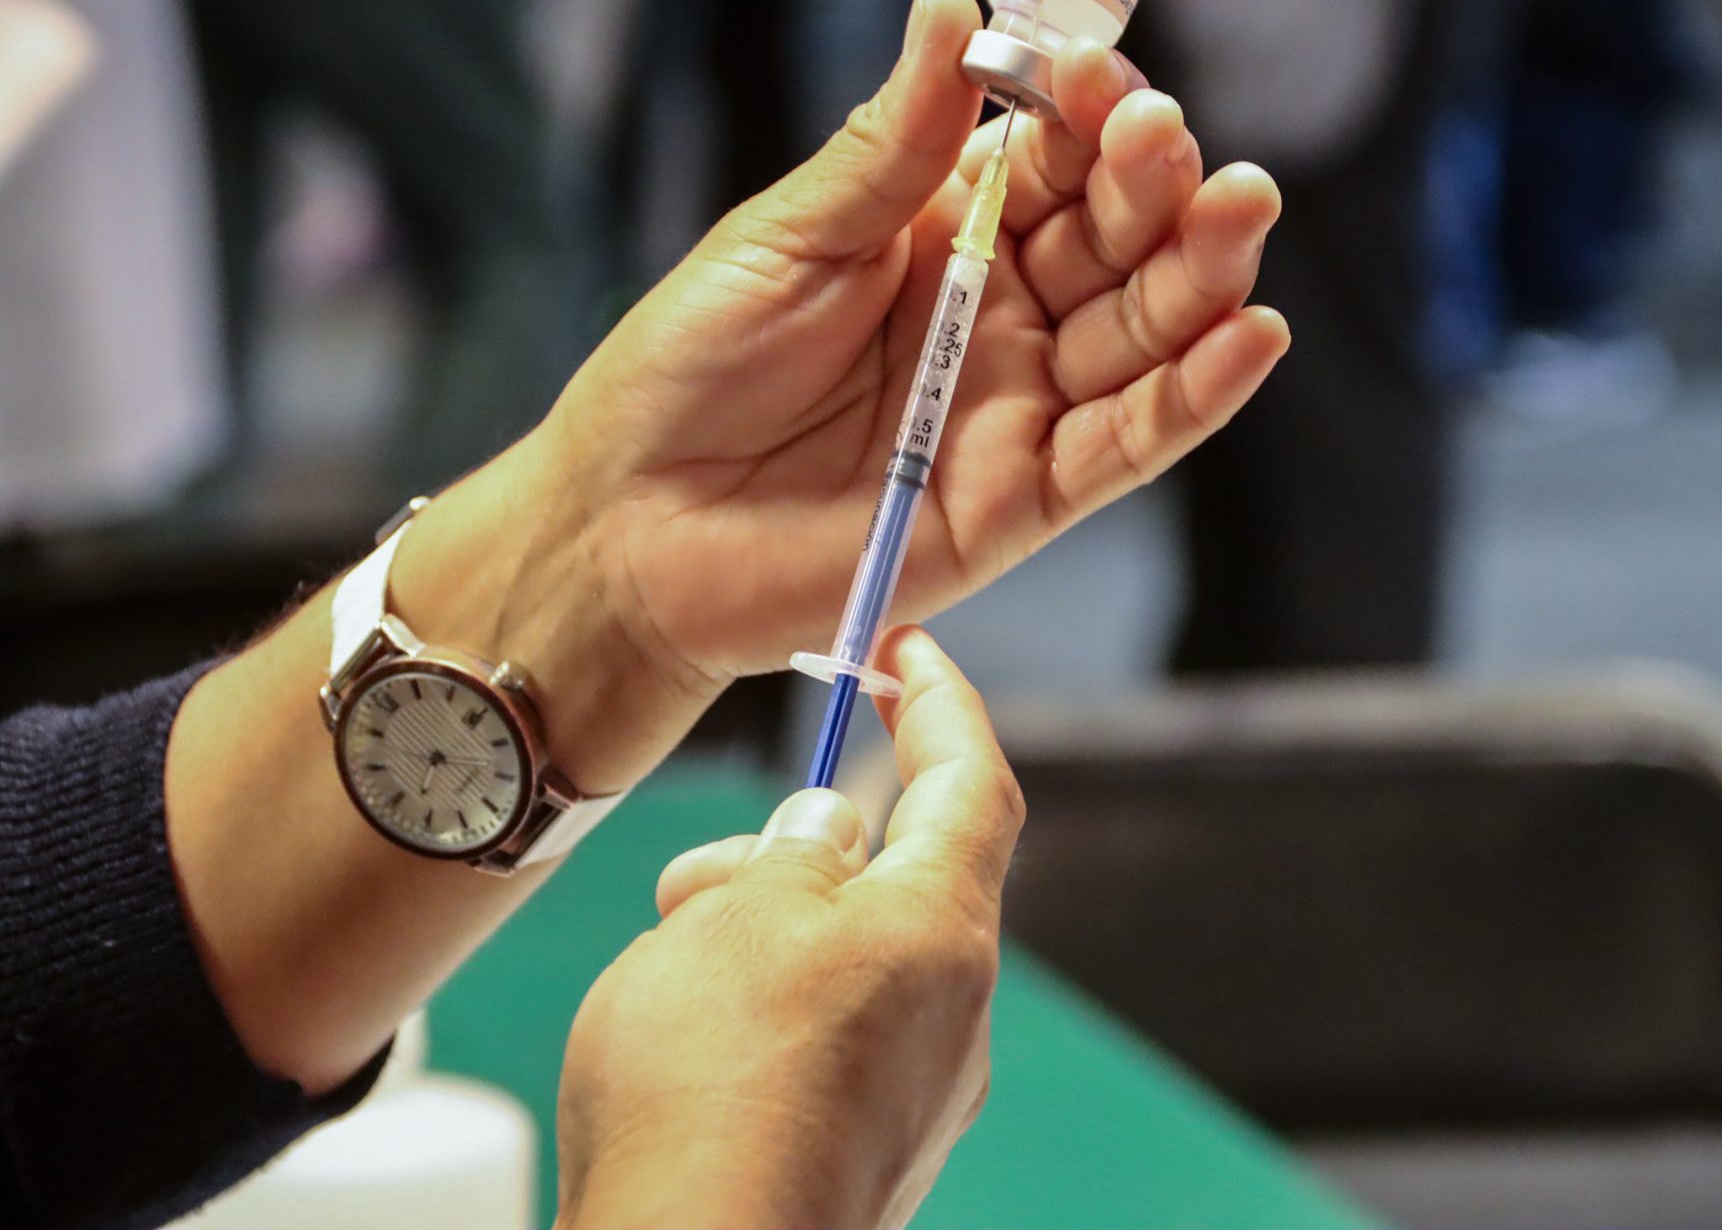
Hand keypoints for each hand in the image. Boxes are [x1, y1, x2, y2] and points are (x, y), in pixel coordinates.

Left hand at [546, 0, 1286, 684]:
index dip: (1087, 117)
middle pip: (1115, 242)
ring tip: (1239, 208)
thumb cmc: (692, 366)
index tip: (1099, 78)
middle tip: (1170, 146)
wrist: (635, 526)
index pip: (1051, 160)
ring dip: (1199, 274)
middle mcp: (1000, 313)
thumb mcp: (789, 235)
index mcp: (943, 232)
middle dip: (1155, 186)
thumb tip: (953, 8)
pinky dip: (1194, 398)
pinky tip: (1251, 336)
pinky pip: (1126, 446)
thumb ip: (891, 145)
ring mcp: (1018, 406)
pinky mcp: (1022, 500)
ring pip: (1140, 334)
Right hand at [553, 629, 1021, 1229]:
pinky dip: (763, 1008)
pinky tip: (686, 1042)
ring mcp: (916, 1092)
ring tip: (672, 967)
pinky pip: (825, 1036)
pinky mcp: (865, 1149)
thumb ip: (797, 851)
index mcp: (943, 929)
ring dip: (763, 935)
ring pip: (847, 958)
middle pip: (896, 877)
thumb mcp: (740, 913)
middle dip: (797, 852)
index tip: (907, 649)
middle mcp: (954, 1011)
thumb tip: (831, 831)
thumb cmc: (710, 1087)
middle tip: (703, 878)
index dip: (943, 703)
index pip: (973, 780)